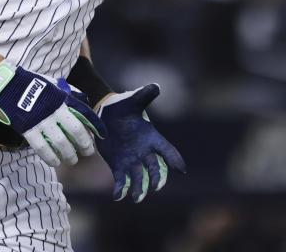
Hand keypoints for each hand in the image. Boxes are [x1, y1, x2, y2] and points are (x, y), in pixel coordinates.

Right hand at [0, 60, 106, 165]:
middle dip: (84, 145)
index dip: (93, 128)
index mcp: (61, 100)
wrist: (7, 86)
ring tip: (72, 160)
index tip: (98, 137)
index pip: (82, 116)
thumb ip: (66, 93)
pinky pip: (41, 148)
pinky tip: (55, 162)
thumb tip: (81, 100)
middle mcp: (53, 112)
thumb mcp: (51, 84)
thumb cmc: (30, 84)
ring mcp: (40, 122)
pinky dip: (50, 158)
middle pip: (74, 133)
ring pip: (59, 144)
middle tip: (87, 152)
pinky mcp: (28, 130)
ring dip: (68, 155)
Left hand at [95, 84, 185, 201]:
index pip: (167, 150)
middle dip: (156, 179)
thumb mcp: (133, 100)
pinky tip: (117, 196)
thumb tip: (156, 86)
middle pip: (155, 168)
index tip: (181, 170)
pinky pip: (122, 180)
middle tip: (156, 187)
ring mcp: (132, 160)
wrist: (105, 114)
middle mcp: (145, 152)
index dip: (174, 160)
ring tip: (136, 198)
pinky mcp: (118, 165)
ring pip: (139, 178)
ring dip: (139, 189)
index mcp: (152, 138)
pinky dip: (121, 189)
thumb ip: (144, 95)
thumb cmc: (123, 106)